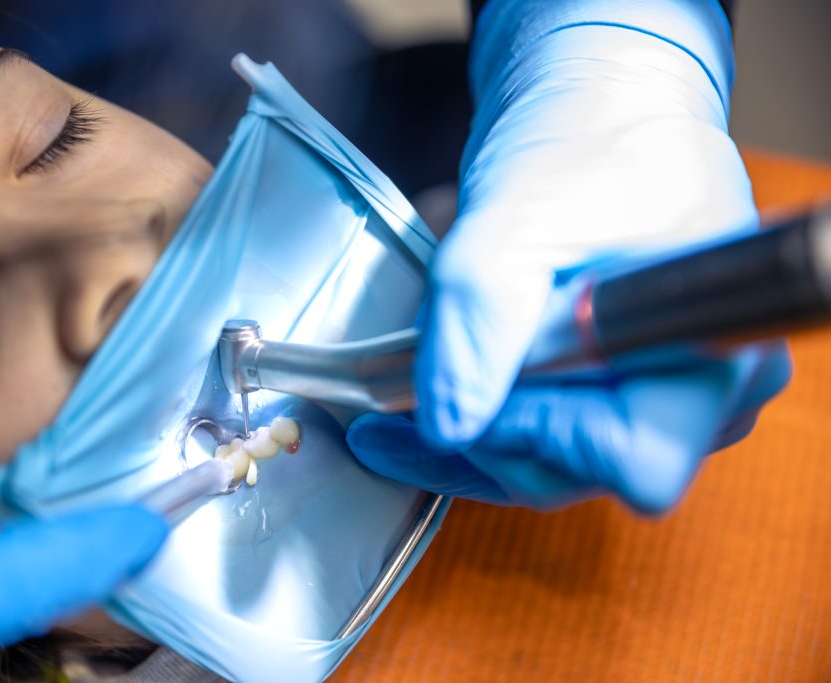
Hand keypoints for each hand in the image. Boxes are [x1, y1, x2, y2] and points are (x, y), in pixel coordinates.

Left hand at [348, 0, 790, 511]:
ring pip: (551, 466)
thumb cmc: (586, 138)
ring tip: (387, 414)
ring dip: (467, 439)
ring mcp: (657, 394)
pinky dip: (474, 432)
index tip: (476, 382)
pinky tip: (405, 425)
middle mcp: (701, 388)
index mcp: (709, 344)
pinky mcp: (612, 390)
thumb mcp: (519, 215)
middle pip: (581, 472)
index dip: (542, 433)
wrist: (597, 113)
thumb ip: (482, 317)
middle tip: (406, 393)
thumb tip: (451, 424)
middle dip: (488, 435)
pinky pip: (542, 442)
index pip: (634, 458)